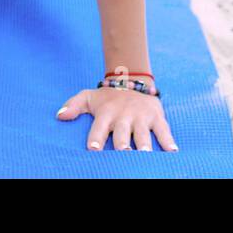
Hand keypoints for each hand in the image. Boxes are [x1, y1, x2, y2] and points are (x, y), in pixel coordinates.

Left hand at [56, 86, 177, 150]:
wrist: (131, 78)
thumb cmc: (107, 97)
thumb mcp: (88, 97)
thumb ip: (73, 105)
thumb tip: (60, 116)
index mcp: (106, 112)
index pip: (99, 127)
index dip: (97, 138)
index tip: (94, 149)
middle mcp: (124, 115)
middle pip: (122, 133)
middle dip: (122, 144)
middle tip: (123, 154)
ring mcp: (141, 116)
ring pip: (143, 133)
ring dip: (144, 145)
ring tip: (144, 154)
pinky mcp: (156, 116)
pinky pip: (164, 130)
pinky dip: (169, 141)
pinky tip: (172, 152)